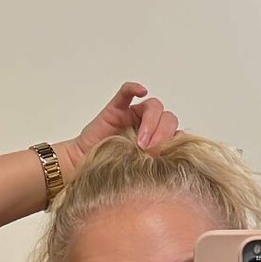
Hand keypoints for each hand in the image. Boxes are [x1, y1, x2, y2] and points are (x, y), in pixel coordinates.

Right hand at [60, 82, 180, 177]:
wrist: (84, 169)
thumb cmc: (112, 172)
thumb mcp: (141, 173)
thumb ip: (159, 165)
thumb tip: (177, 165)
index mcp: (159, 141)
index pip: (176, 134)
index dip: (174, 143)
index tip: (165, 158)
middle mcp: (149, 126)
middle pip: (168, 118)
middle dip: (162, 134)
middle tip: (151, 151)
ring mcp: (133, 116)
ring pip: (153, 106)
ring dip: (151, 122)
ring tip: (141, 143)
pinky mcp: (117, 109)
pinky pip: (126, 92)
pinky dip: (134, 88)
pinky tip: (140, 91)